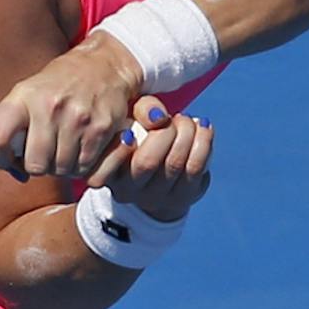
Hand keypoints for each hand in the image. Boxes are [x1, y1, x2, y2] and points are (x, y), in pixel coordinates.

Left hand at [0, 33, 145, 178]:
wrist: (105, 65)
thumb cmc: (62, 83)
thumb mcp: (30, 91)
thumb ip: (15, 126)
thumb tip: (11, 167)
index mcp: (25, 96)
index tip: (6, 159)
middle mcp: (50, 107)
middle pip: (35, 165)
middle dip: (38, 165)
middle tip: (44, 153)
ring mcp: (78, 119)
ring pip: (62, 171)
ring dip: (62, 167)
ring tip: (65, 148)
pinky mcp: (101, 130)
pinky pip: (87, 170)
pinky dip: (83, 166)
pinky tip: (82, 149)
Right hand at [91, 101, 213, 222]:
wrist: (155, 180)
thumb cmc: (139, 139)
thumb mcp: (131, 120)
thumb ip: (139, 110)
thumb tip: (158, 115)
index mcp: (104, 172)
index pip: (107, 164)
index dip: (120, 146)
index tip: (130, 131)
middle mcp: (127, 191)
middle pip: (147, 162)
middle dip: (166, 131)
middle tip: (174, 118)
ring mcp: (155, 198)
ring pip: (174, 164)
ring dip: (188, 133)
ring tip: (189, 121)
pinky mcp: (181, 198)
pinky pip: (196, 169)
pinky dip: (204, 142)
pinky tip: (203, 127)